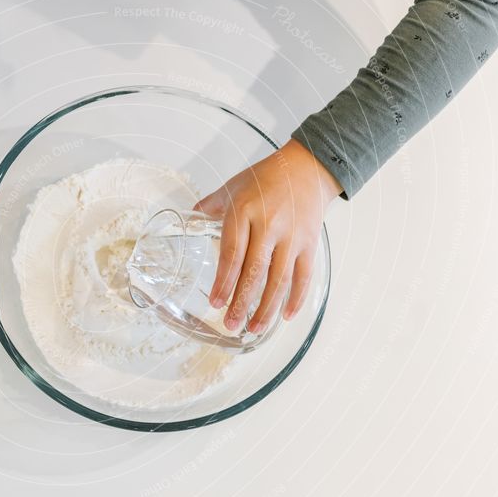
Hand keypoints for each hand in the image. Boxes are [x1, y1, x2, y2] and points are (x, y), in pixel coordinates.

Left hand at [193, 138, 342, 332]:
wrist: (307, 167)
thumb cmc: (265, 178)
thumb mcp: (233, 187)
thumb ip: (210, 206)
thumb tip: (188, 216)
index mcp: (245, 211)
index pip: (232, 253)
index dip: (224, 281)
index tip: (215, 303)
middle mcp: (270, 225)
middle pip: (255, 271)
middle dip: (242, 302)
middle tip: (230, 324)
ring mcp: (292, 236)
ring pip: (280, 279)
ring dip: (266, 308)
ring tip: (254, 329)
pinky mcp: (310, 243)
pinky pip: (304, 276)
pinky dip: (296, 298)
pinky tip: (285, 316)